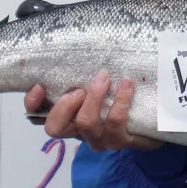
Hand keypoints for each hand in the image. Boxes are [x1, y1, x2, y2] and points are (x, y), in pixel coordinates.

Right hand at [23, 70, 162, 151]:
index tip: (39, 86)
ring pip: (86, 123)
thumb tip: (76, 46)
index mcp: (68, 116)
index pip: (37, 115)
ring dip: (94, 97)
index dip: (33, 103)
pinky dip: (120, 100)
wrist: (153, 122)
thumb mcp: (98, 85)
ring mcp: (99, 139)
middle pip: (54, 127)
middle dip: (63, 105)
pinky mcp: (119, 141)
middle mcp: (78, 131)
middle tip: (79, 90)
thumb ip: (83, 75)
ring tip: (104, 79)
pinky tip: (127, 85)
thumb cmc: (120, 98)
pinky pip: (115, 122)